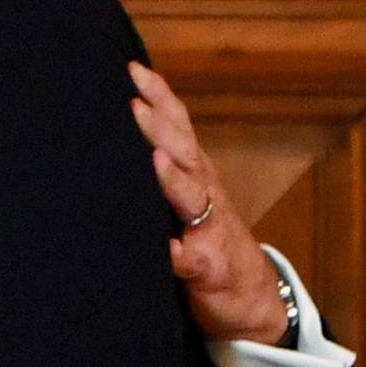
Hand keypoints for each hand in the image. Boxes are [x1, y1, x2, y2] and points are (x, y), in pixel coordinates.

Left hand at [129, 61, 289, 343]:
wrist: (251, 297)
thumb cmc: (205, 236)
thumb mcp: (187, 194)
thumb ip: (160, 164)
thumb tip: (114, 126)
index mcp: (195, 172)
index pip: (178, 126)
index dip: (159, 96)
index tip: (133, 69)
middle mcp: (205, 193)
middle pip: (184, 154)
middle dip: (160, 127)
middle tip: (133, 103)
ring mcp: (209, 230)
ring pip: (193, 200)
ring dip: (174, 180)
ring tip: (155, 160)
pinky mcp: (208, 269)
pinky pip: (193, 261)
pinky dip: (178, 254)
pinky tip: (165, 249)